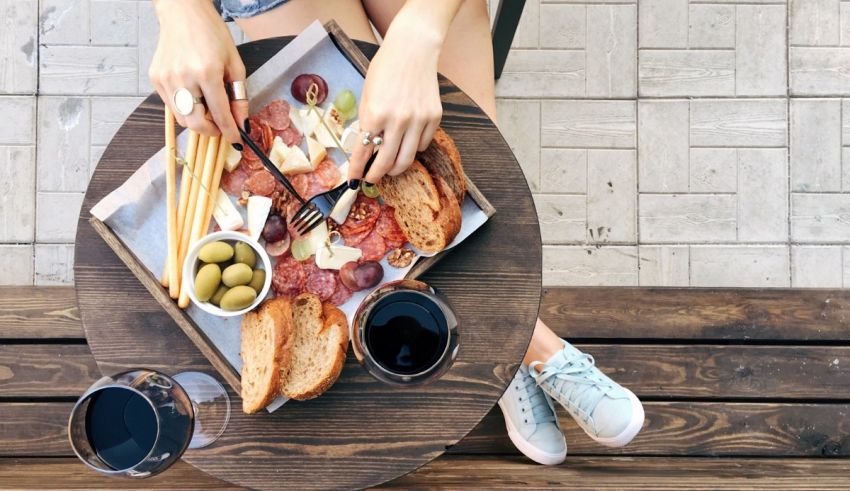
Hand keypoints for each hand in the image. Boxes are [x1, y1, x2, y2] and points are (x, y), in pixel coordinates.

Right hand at [148, 0, 246, 144]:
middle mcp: (183, 77)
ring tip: (208, 105)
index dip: (230, 132)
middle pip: (196, 124)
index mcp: (207, 72)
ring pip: (182, 118)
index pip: (220, 114)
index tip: (237, 142)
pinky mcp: (156, 78)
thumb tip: (241, 122)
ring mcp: (166, 79)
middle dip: (211, 131)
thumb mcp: (235, 64)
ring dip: (198, 120)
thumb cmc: (212, 34)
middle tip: (221, 126)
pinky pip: (172, 105)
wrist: (183, 13)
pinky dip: (186, 107)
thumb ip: (239, 96)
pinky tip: (193, 92)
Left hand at [348, 17, 442, 183]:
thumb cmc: (384, 70)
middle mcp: (398, 121)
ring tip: (389, 168)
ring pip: (407, 159)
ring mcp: (418, 120)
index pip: (362, 153)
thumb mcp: (367, 96)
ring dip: (395, 168)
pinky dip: (412, 149)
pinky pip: (422, 145)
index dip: (357, 170)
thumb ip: (367, 123)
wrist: (412, 49)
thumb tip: (365, 151)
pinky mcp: (434, 118)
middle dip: (376, 175)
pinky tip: (406, 142)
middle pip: (386, 163)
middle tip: (371, 179)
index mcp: (375, 114)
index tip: (354, 180)